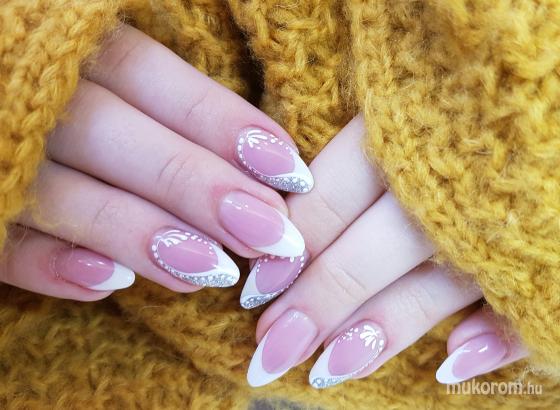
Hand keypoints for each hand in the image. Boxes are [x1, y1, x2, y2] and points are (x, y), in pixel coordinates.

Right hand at [1, 25, 311, 299]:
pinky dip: (48, 266)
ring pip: (60, 192)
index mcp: (66, 52)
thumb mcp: (111, 85)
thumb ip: (167, 112)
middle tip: (271, 235)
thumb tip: (258, 163)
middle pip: (114, 134)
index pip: (144, 74)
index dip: (219, 121)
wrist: (4, 114)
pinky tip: (109, 285)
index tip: (288, 170)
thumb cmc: (65, 100)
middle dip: (197, 185)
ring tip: (213, 271)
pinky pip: (2, 244)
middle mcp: (27, 98)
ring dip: (140, 232)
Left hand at [241, 115, 527, 387]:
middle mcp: (449, 178)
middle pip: (366, 253)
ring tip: (331, 367)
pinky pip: (523, 308)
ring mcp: (503, 220)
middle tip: (269, 349)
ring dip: (379, 331)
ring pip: (429, 288)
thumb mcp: (399, 101)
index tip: (255, 288)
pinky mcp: (550, 254)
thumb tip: (284, 226)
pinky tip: (451, 364)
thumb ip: (349, 154)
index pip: (327, 198)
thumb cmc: (460, 100)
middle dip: (315, 305)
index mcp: (404, 128)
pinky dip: (493, 340)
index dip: (287, 248)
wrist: (551, 82)